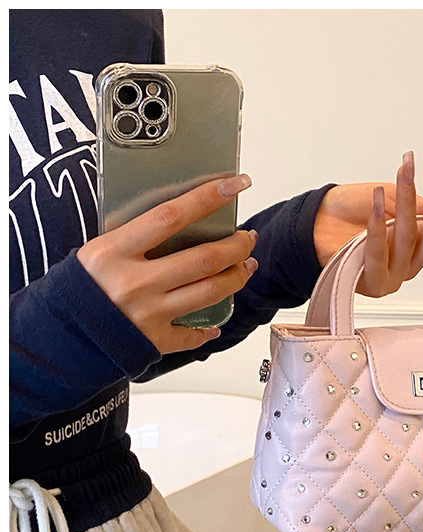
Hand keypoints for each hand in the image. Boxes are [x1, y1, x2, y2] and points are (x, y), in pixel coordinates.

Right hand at [77, 175, 256, 353]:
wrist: (60, 336)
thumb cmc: (80, 289)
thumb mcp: (100, 252)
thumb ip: (137, 238)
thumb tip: (183, 217)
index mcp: (114, 252)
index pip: (170, 216)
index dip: (206, 198)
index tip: (233, 185)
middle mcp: (134, 283)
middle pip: (203, 259)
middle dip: (236, 246)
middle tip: (247, 238)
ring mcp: (148, 314)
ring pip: (210, 292)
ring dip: (236, 277)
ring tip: (245, 266)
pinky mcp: (156, 340)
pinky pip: (194, 333)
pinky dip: (209, 328)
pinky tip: (216, 321)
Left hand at [313, 149, 422, 296]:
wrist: (316, 221)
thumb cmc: (355, 211)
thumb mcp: (401, 200)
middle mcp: (413, 264)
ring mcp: (394, 274)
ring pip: (410, 237)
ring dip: (405, 197)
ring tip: (403, 167)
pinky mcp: (371, 279)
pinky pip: (378, 250)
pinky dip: (378, 220)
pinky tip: (378, 198)